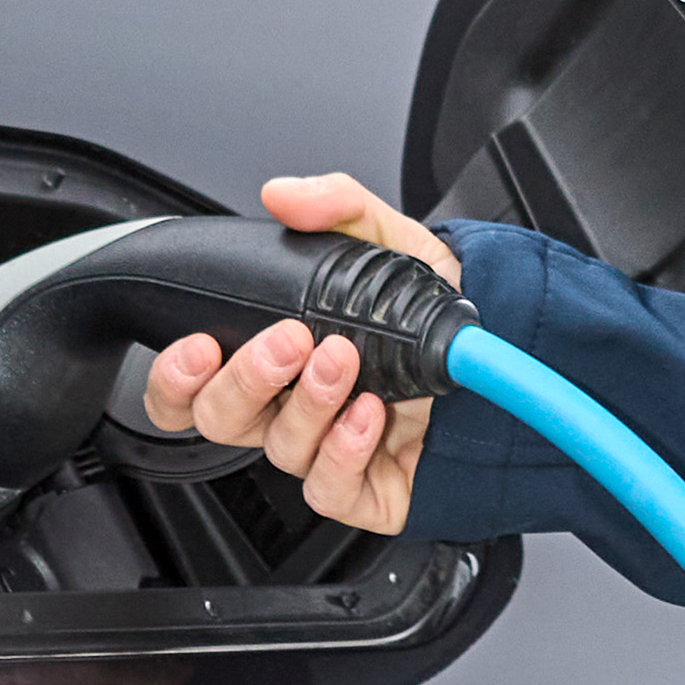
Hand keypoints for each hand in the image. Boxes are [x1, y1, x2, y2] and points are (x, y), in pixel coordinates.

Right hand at [138, 172, 459, 537]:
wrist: (508, 347)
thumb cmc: (438, 306)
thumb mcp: (392, 240)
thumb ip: (339, 206)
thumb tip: (284, 194)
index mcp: (277, 359)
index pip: (191, 387)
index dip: (176, 377)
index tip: (198, 343)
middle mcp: (293, 408)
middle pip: (222, 420)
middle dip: (245, 380)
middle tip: (287, 341)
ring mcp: (328, 451)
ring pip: (279, 449)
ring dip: (307, 404)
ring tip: (343, 363)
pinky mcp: (368, 489)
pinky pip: (330, 489)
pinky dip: (342, 451)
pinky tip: (368, 414)